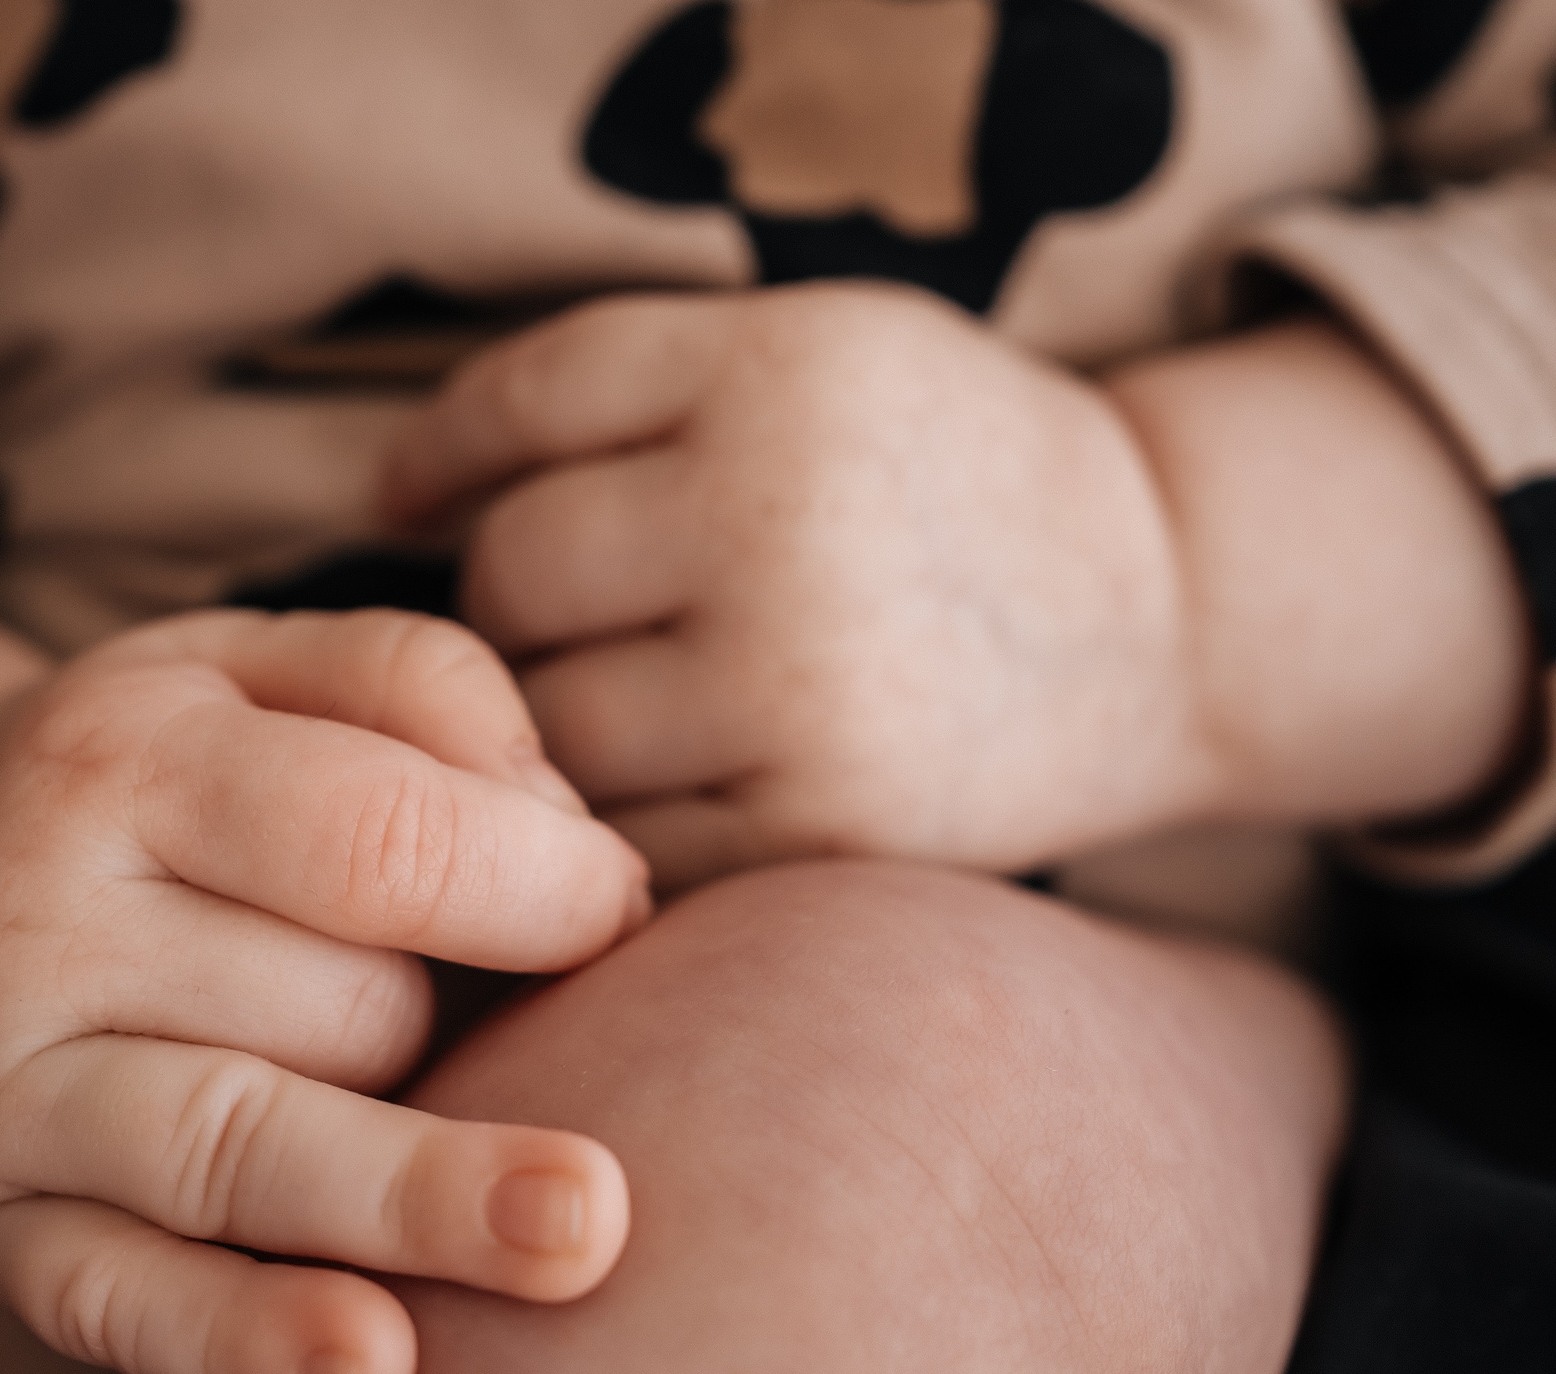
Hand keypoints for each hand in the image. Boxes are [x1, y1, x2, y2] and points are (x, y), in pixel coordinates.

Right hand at [0, 608, 649, 1373]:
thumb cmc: (191, 776)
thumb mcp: (280, 668)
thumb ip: (427, 690)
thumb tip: (565, 846)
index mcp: (120, 756)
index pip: (371, 836)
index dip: (537, 887)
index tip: (628, 911)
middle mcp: (29, 922)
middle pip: (326, 1007)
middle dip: (450, 1025)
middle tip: (530, 1054)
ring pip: (241, 1150)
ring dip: (411, 1200)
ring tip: (573, 1238)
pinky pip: (122, 1304)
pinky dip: (247, 1344)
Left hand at [383, 283, 1220, 888]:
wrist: (1157, 612)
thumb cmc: (945, 472)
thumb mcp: (818, 350)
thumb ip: (632, 384)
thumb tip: (399, 494)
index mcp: (775, 373)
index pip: (522, 407)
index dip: (438, 456)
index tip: (406, 495)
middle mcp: (780, 520)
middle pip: (513, 575)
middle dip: (510, 602)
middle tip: (570, 617)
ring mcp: (799, 686)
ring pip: (550, 726)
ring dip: (547, 727)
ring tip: (625, 703)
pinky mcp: (820, 830)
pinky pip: (626, 840)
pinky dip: (615, 827)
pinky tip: (671, 788)